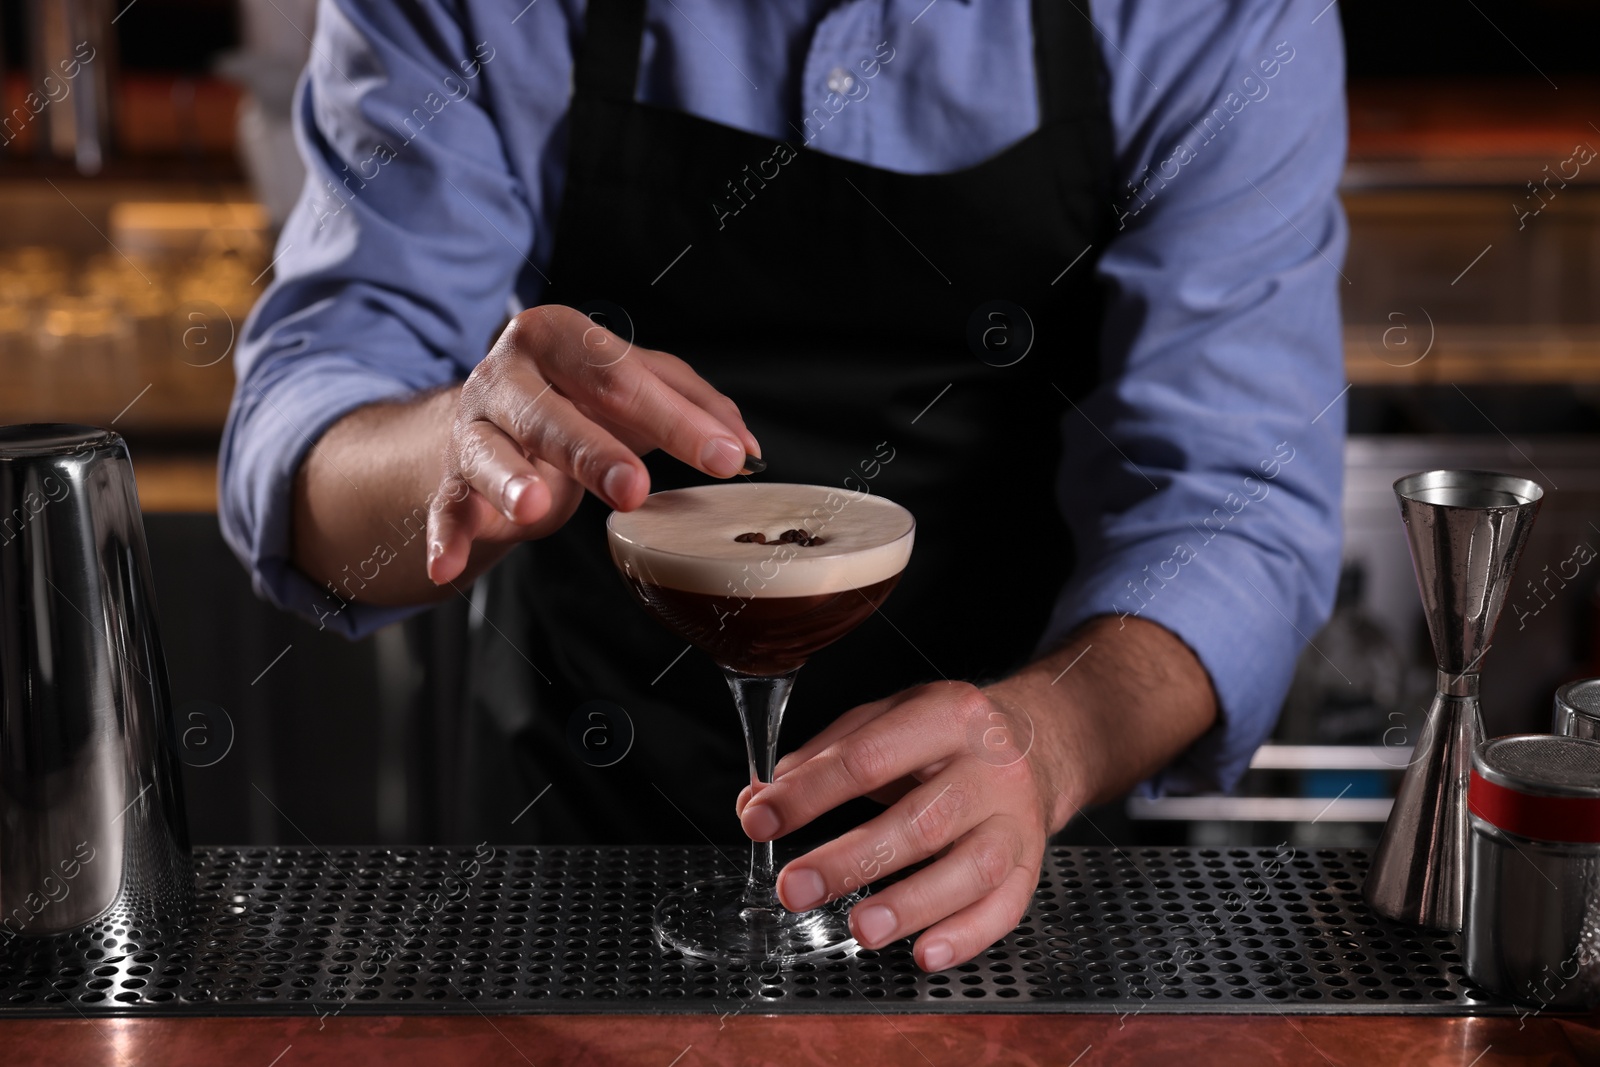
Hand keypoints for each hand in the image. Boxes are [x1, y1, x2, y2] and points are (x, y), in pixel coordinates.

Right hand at [426, 304, 761, 583]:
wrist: (491, 421)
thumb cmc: (577, 399)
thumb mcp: (638, 389)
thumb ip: (695, 406)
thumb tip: (744, 446)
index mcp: (559, 336)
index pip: (622, 374)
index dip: (675, 418)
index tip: (726, 457)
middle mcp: (507, 373)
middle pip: (553, 412)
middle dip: (593, 450)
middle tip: (634, 486)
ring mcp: (473, 425)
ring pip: (489, 453)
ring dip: (510, 481)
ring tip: (533, 507)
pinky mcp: (449, 477)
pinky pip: (447, 507)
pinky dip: (445, 536)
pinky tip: (446, 566)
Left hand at [735, 680, 1074, 971]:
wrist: (1039, 743)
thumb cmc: (947, 737)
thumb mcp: (888, 719)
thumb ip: (822, 756)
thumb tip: (759, 798)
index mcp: (947, 715)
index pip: (869, 756)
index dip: (810, 793)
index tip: (759, 820)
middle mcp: (988, 767)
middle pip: (920, 820)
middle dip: (850, 859)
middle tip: (794, 888)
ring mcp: (1015, 819)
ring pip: (970, 868)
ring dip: (912, 904)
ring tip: (860, 927)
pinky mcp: (1032, 863)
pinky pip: (1006, 906)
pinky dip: (967, 935)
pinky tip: (926, 951)